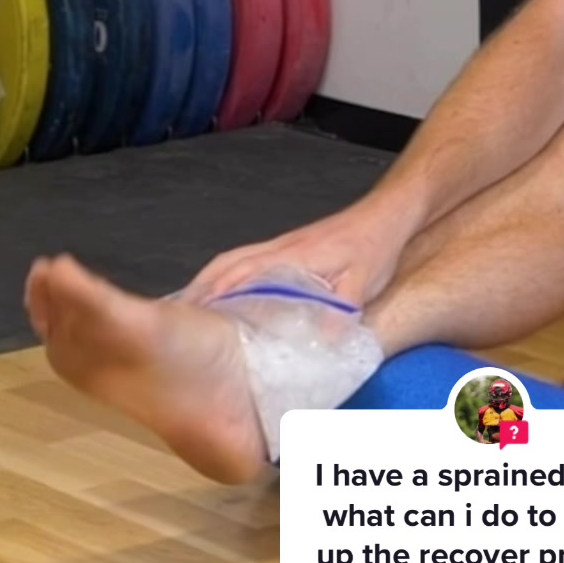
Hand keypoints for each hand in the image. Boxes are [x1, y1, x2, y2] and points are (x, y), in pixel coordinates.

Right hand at [181, 207, 403, 310]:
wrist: (386, 216)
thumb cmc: (374, 248)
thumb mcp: (362, 284)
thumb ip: (340, 313)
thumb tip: (317, 346)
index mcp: (291, 258)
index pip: (241, 275)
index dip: (214, 296)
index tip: (190, 319)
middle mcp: (278, 249)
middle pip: (227, 265)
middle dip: (200, 289)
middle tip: (177, 318)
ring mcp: (281, 245)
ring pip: (233, 260)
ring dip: (209, 280)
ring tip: (191, 308)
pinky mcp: (288, 247)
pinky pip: (247, 259)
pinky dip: (227, 274)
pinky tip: (225, 293)